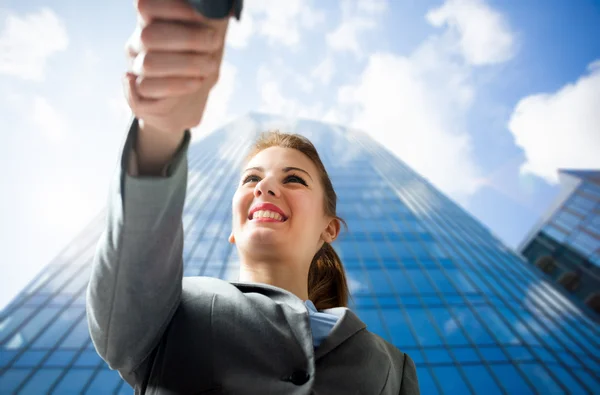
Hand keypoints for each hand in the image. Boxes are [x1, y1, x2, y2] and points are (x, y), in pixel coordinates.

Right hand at [124, 0, 230, 135]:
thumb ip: (207, 19)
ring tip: (210, 65)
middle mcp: (138, 42)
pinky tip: (196, 82)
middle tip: (214, 42)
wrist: (191, 103)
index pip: (145, 6)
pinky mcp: (138, 94)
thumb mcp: (208, 35)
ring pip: (149, 63)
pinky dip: (176, 85)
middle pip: (149, 36)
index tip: (203, 15)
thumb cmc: (202, 59)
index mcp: (150, 22)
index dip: (174, 9)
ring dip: (186, 64)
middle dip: (188, 38)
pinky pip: (147, 89)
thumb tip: (218, 8)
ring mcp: (136, 68)